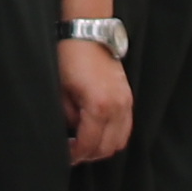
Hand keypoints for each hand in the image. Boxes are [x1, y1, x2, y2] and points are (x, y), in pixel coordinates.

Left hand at [55, 43, 132, 165]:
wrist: (88, 34)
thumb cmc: (70, 59)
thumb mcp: (62, 92)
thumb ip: (69, 118)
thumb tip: (72, 135)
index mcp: (99, 107)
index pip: (89, 144)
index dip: (75, 155)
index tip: (65, 156)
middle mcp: (117, 107)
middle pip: (107, 148)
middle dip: (88, 155)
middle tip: (73, 153)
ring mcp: (126, 103)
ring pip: (120, 141)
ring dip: (102, 147)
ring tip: (85, 143)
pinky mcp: (129, 98)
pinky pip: (125, 128)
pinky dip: (113, 136)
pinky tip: (97, 131)